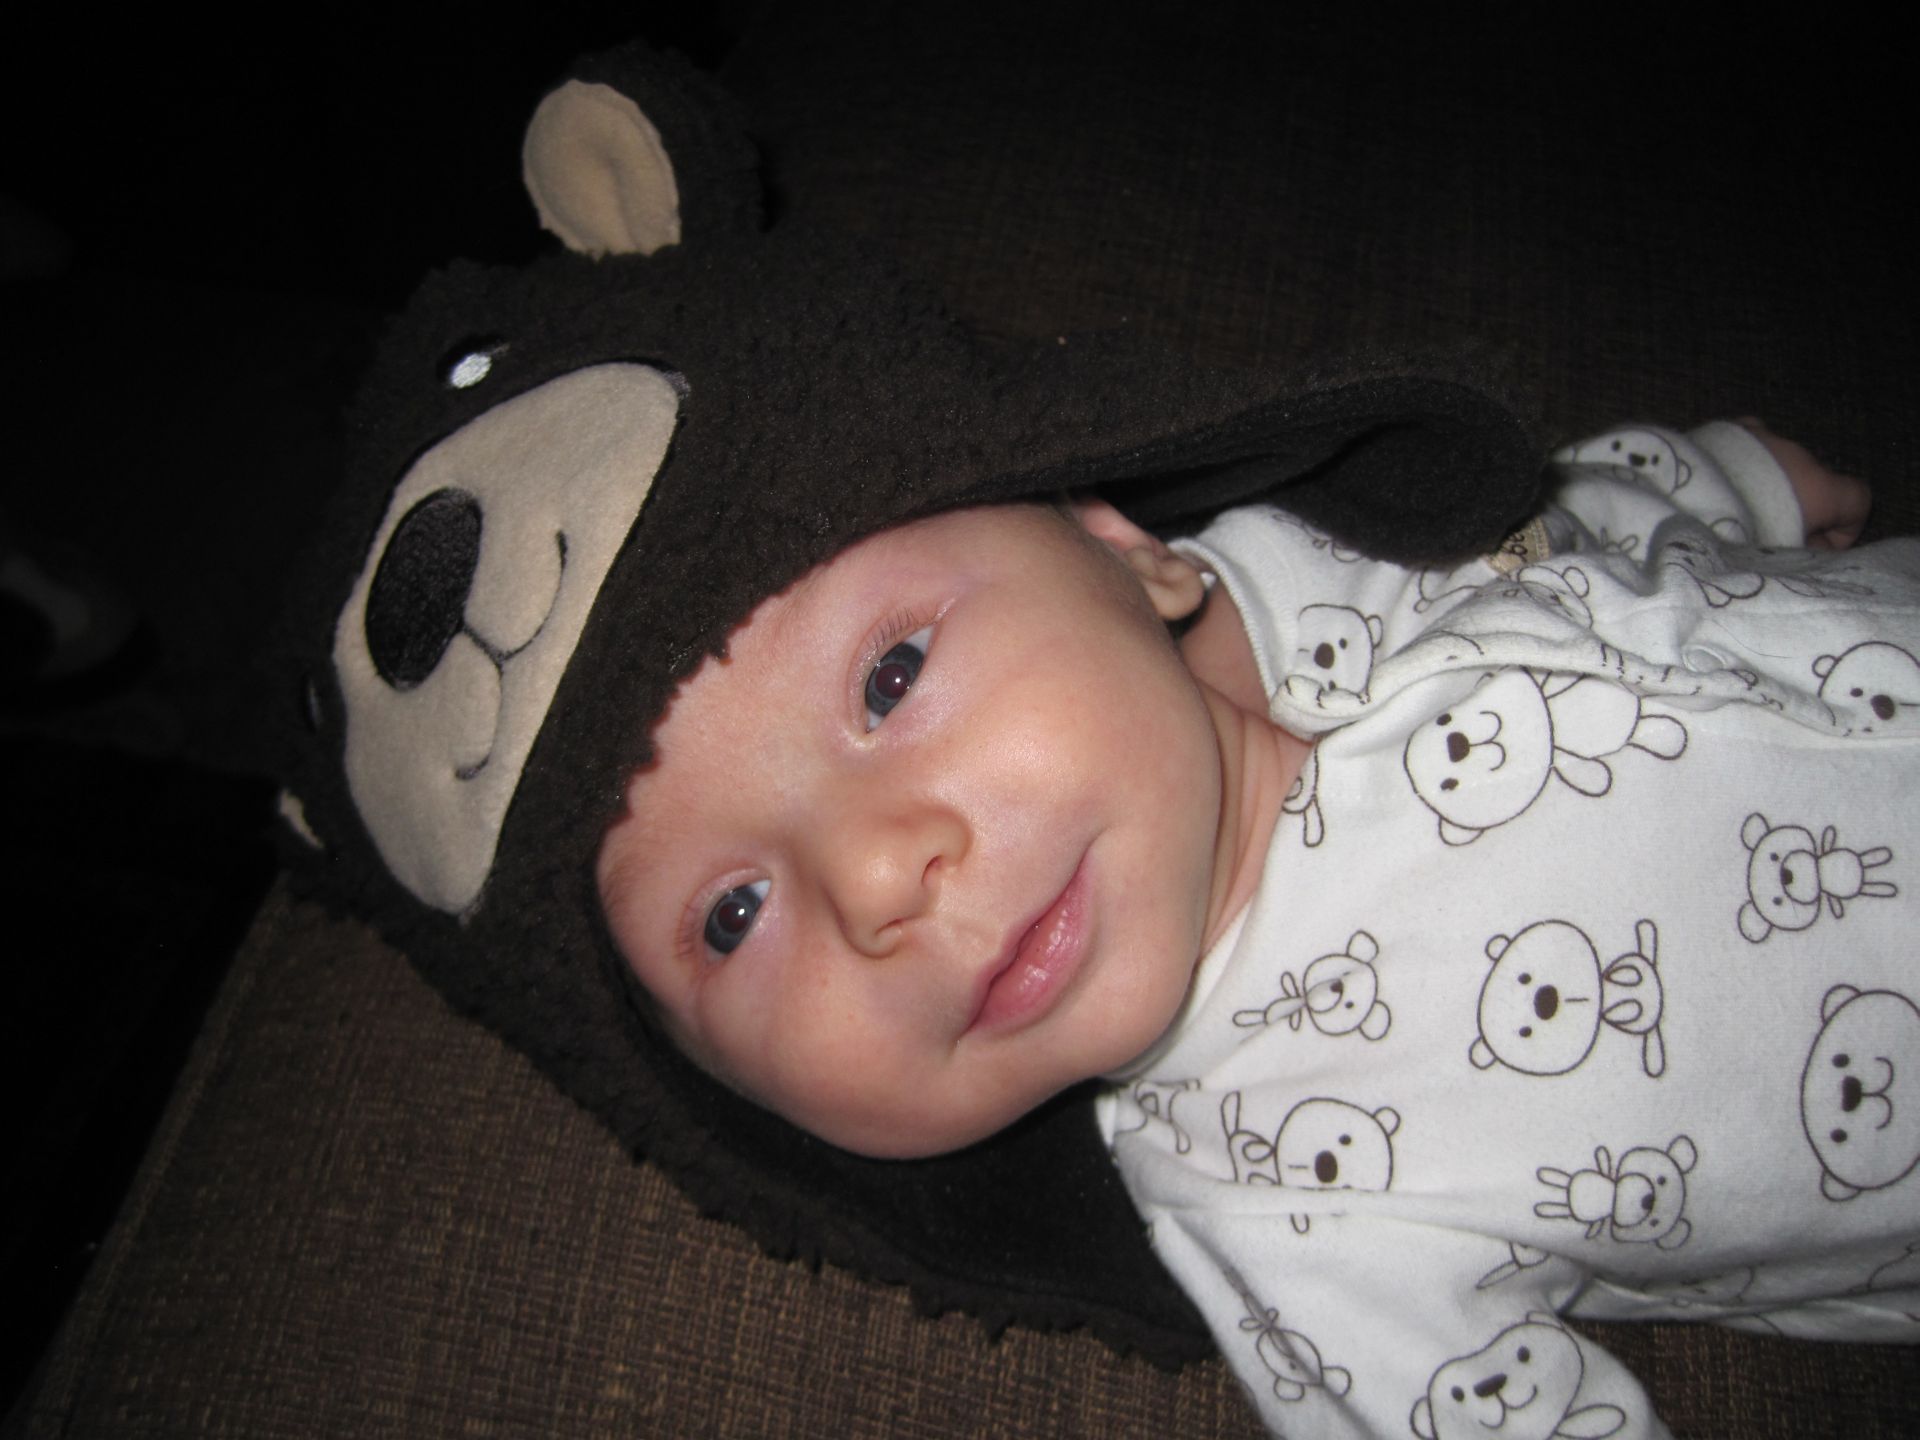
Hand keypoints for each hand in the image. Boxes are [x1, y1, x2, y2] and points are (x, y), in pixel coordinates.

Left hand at [1736, 417, 1871, 549]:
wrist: (1676, 503)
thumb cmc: (1732, 539)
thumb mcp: (1775, 558)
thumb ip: (1802, 555)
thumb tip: (1808, 553)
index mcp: (1818, 487)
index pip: (1858, 500)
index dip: (1844, 529)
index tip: (1814, 549)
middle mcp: (1797, 455)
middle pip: (1814, 484)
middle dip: (1799, 512)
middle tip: (1765, 540)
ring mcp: (1763, 437)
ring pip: (1780, 464)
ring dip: (1769, 487)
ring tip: (1735, 514)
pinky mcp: (1728, 430)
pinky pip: (1749, 443)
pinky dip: (1744, 462)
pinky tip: (1723, 483)